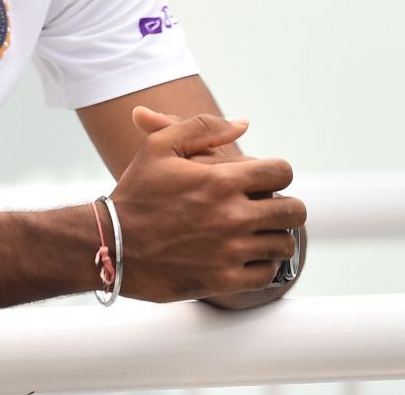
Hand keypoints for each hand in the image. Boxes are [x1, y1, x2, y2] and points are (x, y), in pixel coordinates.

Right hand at [105, 111, 305, 303]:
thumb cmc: (136, 194)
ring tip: (254, 231)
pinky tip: (246, 255)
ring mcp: (230, 251)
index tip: (264, 180)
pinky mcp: (224, 280)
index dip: (277, 173)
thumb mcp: (159, 148)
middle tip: (265, 208)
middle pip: (293, 211)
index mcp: (221, 181)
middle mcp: (232, 216)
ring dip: (273, 235)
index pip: (282, 173)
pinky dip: (263, 264)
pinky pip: (268, 274)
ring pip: (283, 243)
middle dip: (284, 205)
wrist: (111, 245)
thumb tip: (243, 124)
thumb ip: (203, 128)